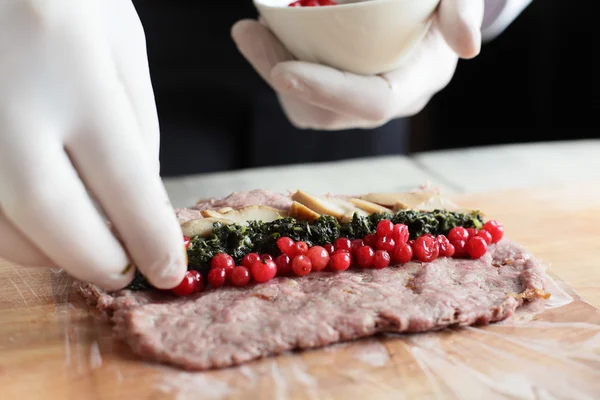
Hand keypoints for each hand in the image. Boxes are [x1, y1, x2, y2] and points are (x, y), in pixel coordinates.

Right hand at [0, 0, 186, 289]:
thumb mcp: (117, 36)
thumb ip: (136, 121)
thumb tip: (136, 203)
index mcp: (67, 59)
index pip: (122, 179)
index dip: (149, 237)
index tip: (167, 268)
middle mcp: (0, 94)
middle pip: (49, 212)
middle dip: (94, 259)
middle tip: (124, 273)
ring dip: (46, 251)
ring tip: (83, 247)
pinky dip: (7, 229)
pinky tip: (35, 222)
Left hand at [232, 0, 483, 129]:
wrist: (423, 8)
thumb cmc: (436, 0)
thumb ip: (463, 9)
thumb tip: (467, 46)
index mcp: (415, 83)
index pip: (370, 103)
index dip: (326, 91)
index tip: (282, 69)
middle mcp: (386, 104)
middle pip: (326, 113)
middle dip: (280, 77)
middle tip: (247, 32)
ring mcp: (359, 105)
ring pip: (306, 110)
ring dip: (270, 74)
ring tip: (251, 33)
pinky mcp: (338, 99)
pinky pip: (301, 100)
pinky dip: (276, 72)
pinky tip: (264, 41)